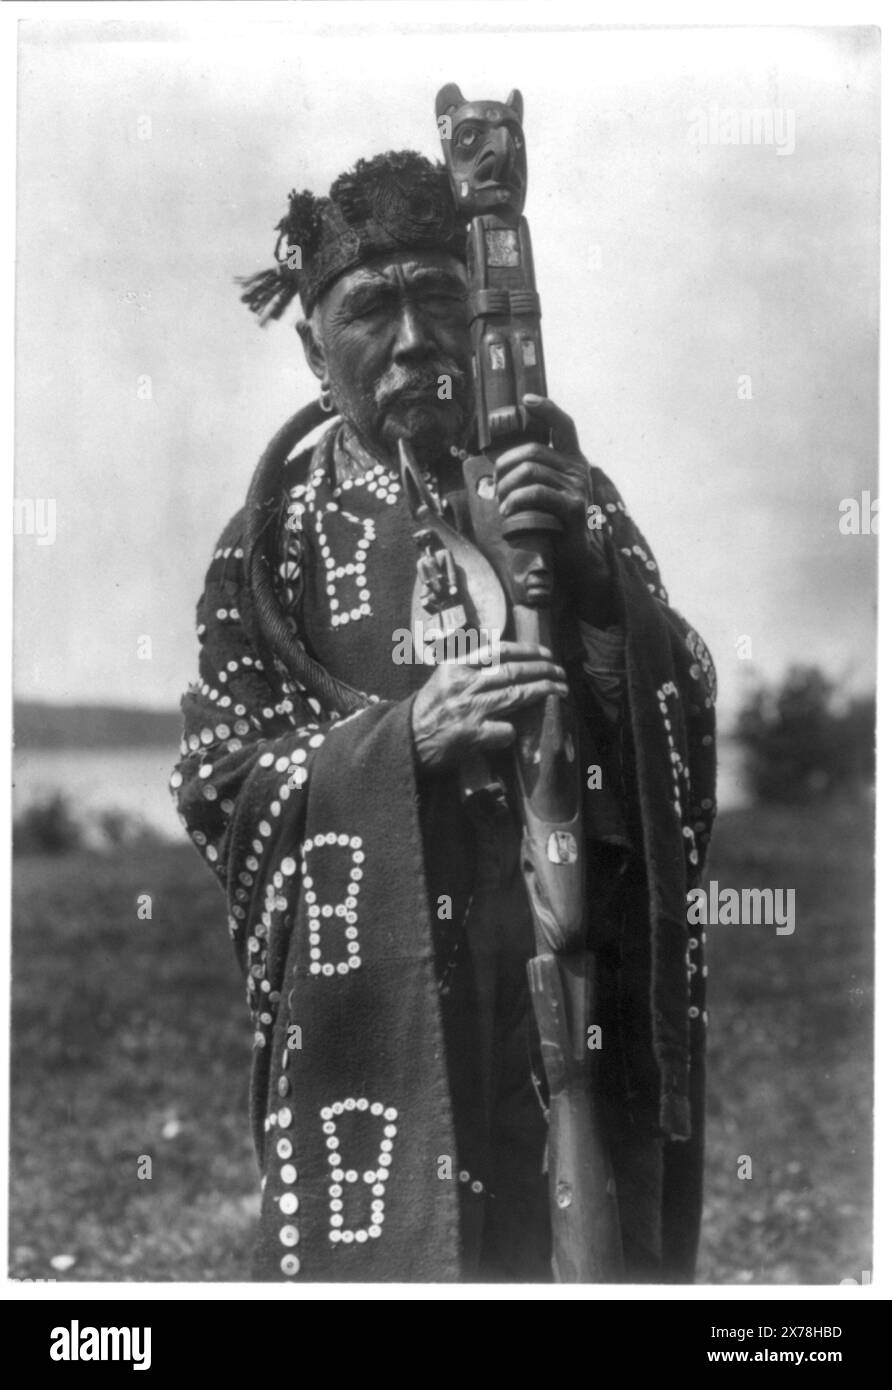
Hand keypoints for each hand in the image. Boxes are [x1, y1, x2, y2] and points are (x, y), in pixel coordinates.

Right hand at [410, 640, 567, 772]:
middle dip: (543, 670)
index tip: (545, 651)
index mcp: (455, 666)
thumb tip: (503, 656)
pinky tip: (516, 732)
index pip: (498, 650)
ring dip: (543, 692)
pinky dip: (514, 730)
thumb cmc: (427, 711)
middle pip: (513, 671)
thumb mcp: (443, 678)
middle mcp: (463, 684)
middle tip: (560, 671)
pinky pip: (506, 729)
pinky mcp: (473, 734)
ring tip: (560, 690)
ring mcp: (469, 709)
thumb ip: (469, 667)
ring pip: (516, 695)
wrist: (405, 742)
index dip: (527, 650)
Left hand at [494, 394, 614, 618]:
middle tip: (495, 489)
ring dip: (506, 488)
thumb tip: (501, 466)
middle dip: (504, 468)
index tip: (527, 399)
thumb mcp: (547, 493)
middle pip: (532, 450)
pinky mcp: (573, 506)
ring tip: (501, 505)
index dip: (546, 408)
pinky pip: (536, 492)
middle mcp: (578, 469)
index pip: (563, 424)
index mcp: (573, 460)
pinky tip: (508, 512)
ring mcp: (578, 486)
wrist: (576, 557)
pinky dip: (515, 501)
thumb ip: (534, 474)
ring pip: (529, 471)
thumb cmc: (554, 524)